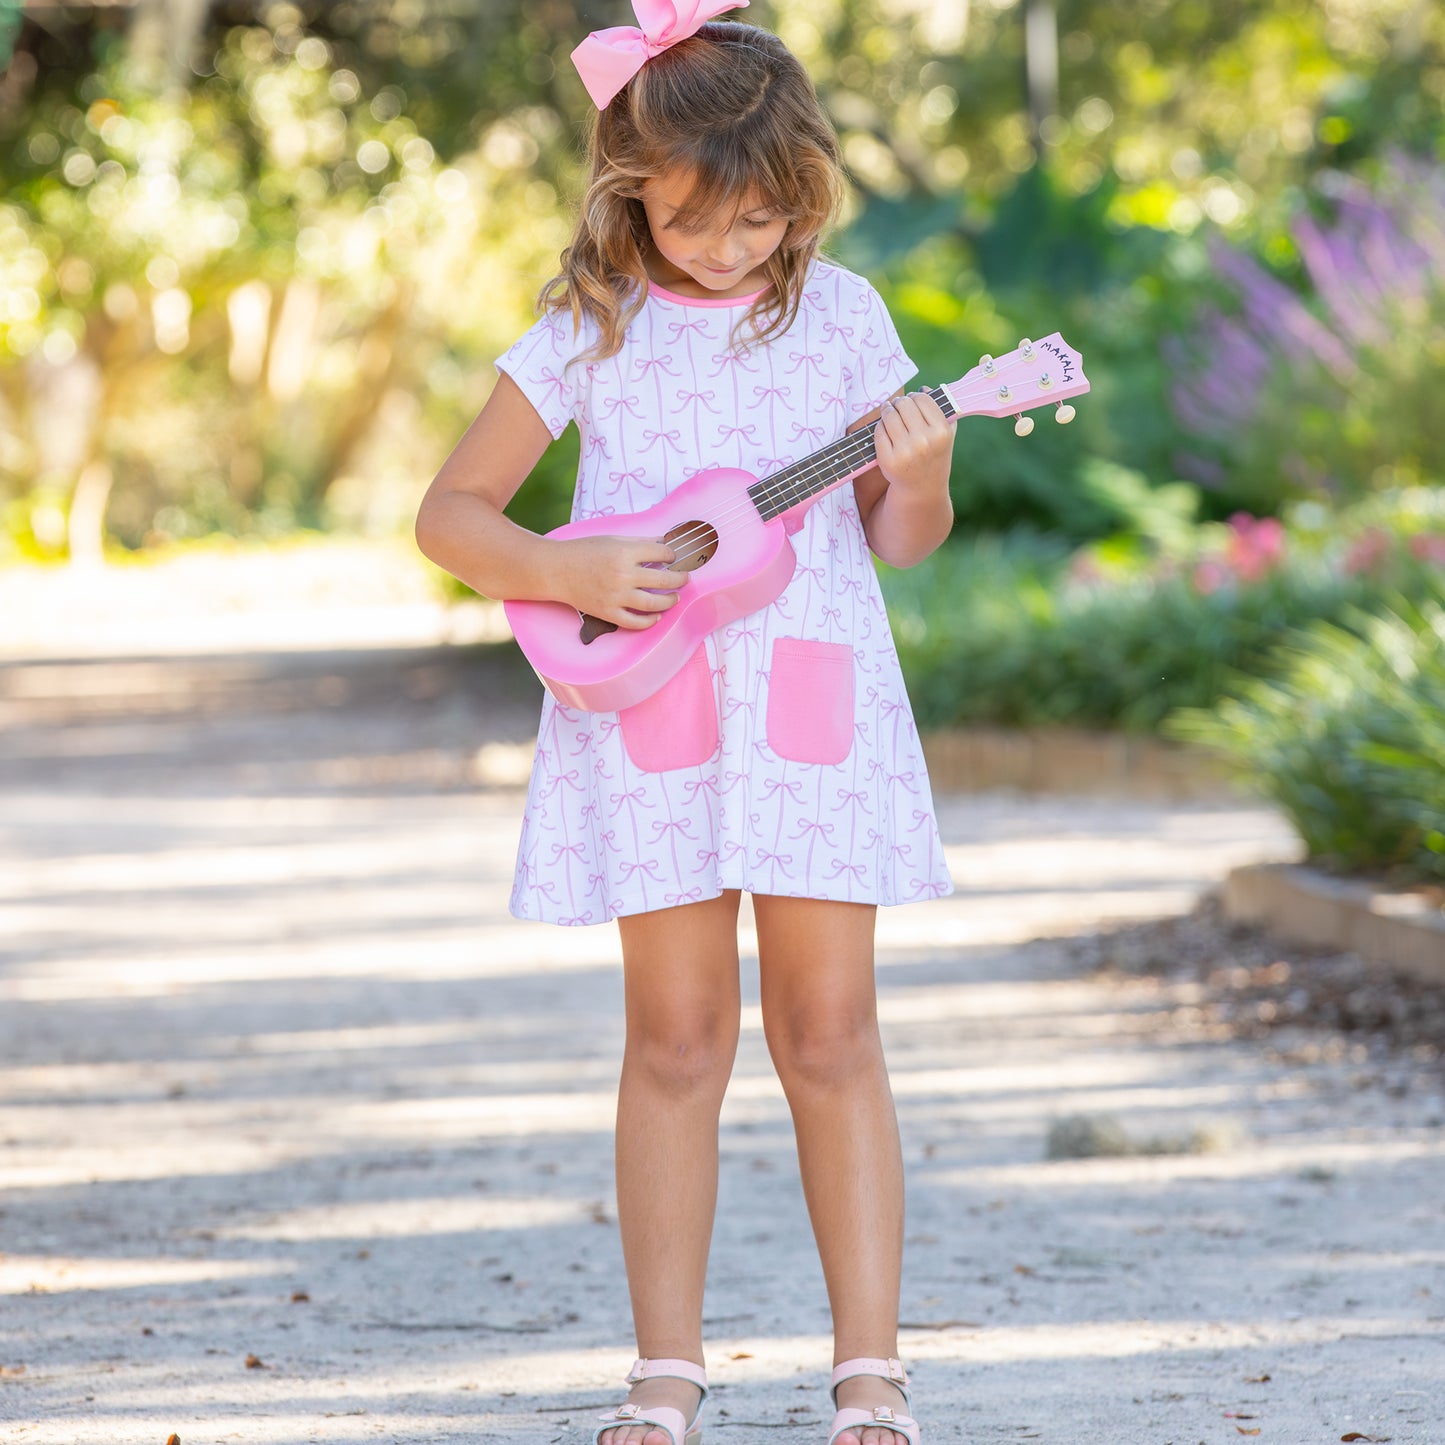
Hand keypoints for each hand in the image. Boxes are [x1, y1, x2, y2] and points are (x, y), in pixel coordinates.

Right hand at [555, 534, 686, 629]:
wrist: (556, 570)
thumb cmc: (584, 551)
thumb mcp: (613, 539)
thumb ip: (641, 542)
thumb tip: (666, 543)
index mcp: (624, 552)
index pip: (662, 553)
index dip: (673, 554)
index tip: (674, 557)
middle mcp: (623, 575)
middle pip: (664, 579)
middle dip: (680, 578)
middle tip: (685, 577)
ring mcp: (616, 597)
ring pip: (654, 603)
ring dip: (670, 600)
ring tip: (675, 597)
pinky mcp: (608, 613)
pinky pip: (635, 622)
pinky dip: (649, 621)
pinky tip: (657, 616)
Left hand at [873, 390, 952, 498]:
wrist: (922, 488)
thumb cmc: (935, 454)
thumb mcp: (946, 434)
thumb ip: (941, 409)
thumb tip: (922, 389)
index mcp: (941, 432)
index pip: (922, 399)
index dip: (914, 396)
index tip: (911, 400)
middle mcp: (924, 441)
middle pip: (903, 404)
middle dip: (899, 402)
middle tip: (897, 406)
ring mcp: (905, 451)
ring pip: (889, 415)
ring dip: (887, 410)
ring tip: (889, 413)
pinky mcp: (888, 460)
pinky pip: (879, 431)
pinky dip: (880, 427)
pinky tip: (886, 429)